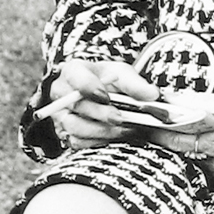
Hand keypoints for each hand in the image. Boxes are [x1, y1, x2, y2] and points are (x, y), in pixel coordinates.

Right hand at [40, 58, 164, 148]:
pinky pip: (77, 142)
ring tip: (125, 129)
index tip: (106, 96)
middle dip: (101, 114)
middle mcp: (62, 93)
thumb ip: (136, 83)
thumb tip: (152, 95)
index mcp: (74, 72)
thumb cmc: (110, 81)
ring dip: (102, 130)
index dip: (89, 87)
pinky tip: (115, 137)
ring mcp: (61, 114)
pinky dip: (97, 141)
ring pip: (75, 127)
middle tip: (121, 118)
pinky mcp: (66, 133)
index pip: (76, 77)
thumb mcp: (124, 75)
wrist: (105, 95)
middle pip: (77, 105)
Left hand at [145, 93, 213, 189]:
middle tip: (157, 126)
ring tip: (190, 134)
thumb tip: (170, 100)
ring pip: (193, 161)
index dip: (155, 131)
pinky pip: (206, 169)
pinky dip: (202, 157)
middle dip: (169, 138)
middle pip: (180, 152)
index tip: (141, 123)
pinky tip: (208, 146)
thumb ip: (197, 102)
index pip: (175, 139)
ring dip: (187, 148)